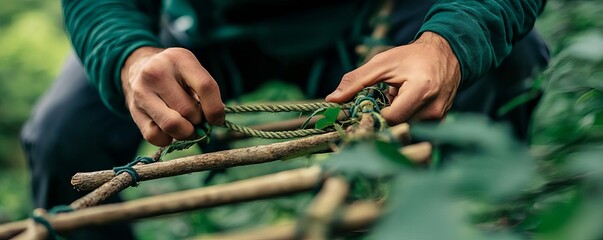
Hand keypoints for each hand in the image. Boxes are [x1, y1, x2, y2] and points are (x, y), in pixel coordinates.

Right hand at [121, 47, 224, 146]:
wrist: (139, 67)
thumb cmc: (176, 74)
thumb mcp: (193, 71)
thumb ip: (207, 93)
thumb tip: (215, 120)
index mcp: (180, 58)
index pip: (206, 87)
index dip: (216, 109)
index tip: (217, 119)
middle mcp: (157, 73)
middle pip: (189, 111)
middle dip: (198, 121)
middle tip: (197, 119)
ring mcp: (142, 92)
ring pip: (172, 126)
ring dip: (185, 132)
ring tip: (185, 125)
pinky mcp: (133, 110)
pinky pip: (155, 137)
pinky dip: (167, 139)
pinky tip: (168, 128)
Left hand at [326, 32, 460, 124]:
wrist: (446, 55)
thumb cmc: (412, 57)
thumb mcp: (382, 63)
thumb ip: (356, 81)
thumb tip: (332, 99)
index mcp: (421, 90)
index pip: (391, 118)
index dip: (374, 116)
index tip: (364, 110)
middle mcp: (433, 109)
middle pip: (397, 128)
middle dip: (381, 123)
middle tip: (371, 111)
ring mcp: (438, 119)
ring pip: (405, 132)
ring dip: (392, 123)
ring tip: (389, 106)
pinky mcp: (439, 124)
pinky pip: (414, 131)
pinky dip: (402, 124)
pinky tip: (400, 110)